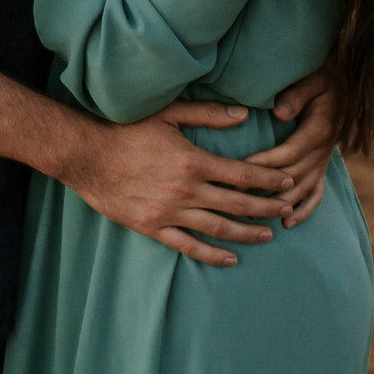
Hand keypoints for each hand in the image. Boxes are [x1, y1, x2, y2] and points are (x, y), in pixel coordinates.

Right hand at [61, 102, 294, 266]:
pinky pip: (188, 246)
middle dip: (267, 208)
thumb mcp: (168, 114)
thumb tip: (243, 114)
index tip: (287, 182)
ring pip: (219, 229)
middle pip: (238, 204)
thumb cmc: (126, 130)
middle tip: (288, 209)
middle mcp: (186, 191)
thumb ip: (208, 114)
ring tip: (268, 234)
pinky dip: (212, 256)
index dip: (269, 180)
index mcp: (194, 162)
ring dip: (247, 234)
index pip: (243, 174)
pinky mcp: (153, 228)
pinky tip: (231, 259)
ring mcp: (170, 213)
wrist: (86, 156)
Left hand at [249, 69, 337, 228]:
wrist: (343, 87)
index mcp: (319, 130)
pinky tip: (287, 223)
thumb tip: (279, 113)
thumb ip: (296, 94)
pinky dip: (304, 211)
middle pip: (292, 176)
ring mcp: (323, 163)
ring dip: (279, 204)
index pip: (289, 153)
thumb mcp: (313, 80)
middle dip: (264, 187)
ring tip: (255, 214)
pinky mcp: (322, 169)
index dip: (265, 163)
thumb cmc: (321, 80)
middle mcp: (323, 151)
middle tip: (234, 194)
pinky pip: (316, 195)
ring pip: (302, 190)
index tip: (240, 169)